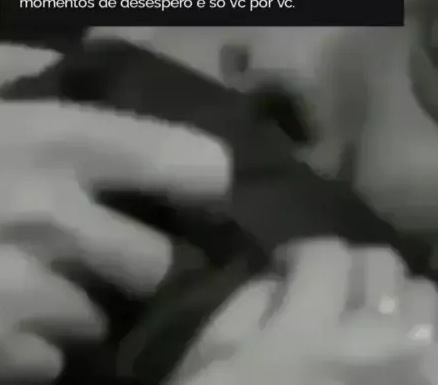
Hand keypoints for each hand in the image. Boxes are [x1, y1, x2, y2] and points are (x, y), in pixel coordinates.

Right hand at [0, 40, 229, 381]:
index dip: (196, 173)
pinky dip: (32, 345)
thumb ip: (15, 63)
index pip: (191, 166)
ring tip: (37, 273)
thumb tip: (66, 60)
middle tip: (103, 236)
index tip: (186, 178)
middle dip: (137, 253)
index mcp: (58, 140)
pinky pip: (45, 364)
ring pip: (101, 319)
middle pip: (156, 264)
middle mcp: (54, 222)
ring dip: (81, 299)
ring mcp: (16, 297)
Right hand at [172, 240, 437, 384]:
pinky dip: (425, 339)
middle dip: (354, 268)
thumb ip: (246, 307)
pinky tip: (403, 351)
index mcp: (305, 333)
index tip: (291, 271)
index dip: (304, 255)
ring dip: (401, 299)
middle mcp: (370, 347)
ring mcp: (410, 376)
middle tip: (335, 291)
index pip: (326, 255)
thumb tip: (281, 276)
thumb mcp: (212, 365)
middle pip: (383, 267)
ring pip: (427, 303)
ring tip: (378, 319)